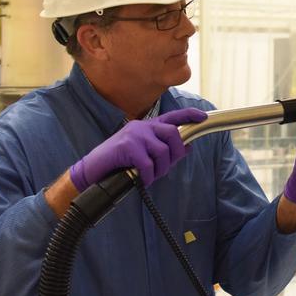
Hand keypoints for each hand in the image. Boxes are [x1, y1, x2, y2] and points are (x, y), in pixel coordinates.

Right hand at [69, 107, 206, 189]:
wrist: (92, 170)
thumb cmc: (119, 163)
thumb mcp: (144, 155)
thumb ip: (164, 150)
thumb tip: (187, 148)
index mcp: (148, 126)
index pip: (173, 117)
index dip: (189, 115)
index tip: (203, 117)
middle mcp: (142, 126)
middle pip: (173, 134)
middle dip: (175, 154)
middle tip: (165, 168)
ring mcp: (134, 134)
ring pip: (163, 151)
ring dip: (160, 169)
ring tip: (150, 176)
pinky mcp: (127, 146)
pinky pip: (148, 164)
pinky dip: (148, 176)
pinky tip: (142, 179)